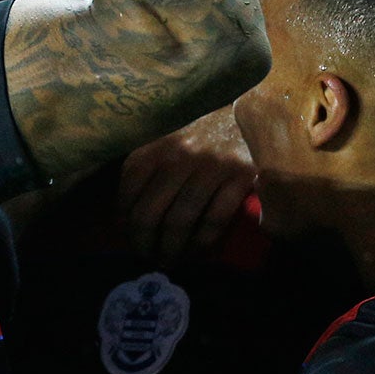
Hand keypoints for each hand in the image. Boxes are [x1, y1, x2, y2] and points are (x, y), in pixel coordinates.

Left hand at [116, 108, 255, 261]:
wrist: (249, 112)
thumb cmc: (202, 131)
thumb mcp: (167, 138)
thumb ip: (147, 165)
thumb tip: (128, 211)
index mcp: (156, 146)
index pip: (128, 191)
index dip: (125, 220)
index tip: (130, 236)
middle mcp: (179, 156)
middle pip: (150, 213)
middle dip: (144, 243)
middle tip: (147, 257)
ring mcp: (210, 167)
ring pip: (181, 221)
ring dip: (171, 249)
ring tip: (168, 261)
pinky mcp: (239, 177)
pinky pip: (214, 220)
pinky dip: (202, 242)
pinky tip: (197, 252)